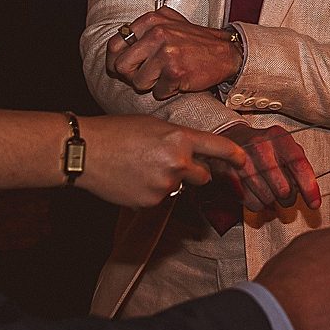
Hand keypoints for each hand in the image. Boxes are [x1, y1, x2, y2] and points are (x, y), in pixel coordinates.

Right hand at [78, 115, 245, 207]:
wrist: (86, 151)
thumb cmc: (116, 132)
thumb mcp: (153, 126)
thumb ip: (176, 140)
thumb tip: (190, 154)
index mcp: (180, 138)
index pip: (218, 148)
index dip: (235, 156)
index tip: (244, 162)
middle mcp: (178, 163)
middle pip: (203, 176)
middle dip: (194, 173)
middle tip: (168, 164)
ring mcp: (165, 185)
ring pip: (177, 187)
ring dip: (166, 181)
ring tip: (139, 168)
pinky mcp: (151, 202)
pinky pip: (159, 199)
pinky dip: (149, 192)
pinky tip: (131, 180)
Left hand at [106, 8, 243, 99]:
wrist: (226, 53)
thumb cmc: (195, 41)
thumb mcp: (169, 23)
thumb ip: (143, 29)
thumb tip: (117, 46)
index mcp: (151, 20)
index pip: (114, 44)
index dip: (116, 60)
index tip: (125, 67)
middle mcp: (156, 33)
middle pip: (121, 66)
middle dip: (131, 76)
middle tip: (146, 76)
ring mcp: (166, 52)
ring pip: (138, 82)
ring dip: (151, 85)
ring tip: (166, 77)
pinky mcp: (175, 72)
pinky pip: (158, 92)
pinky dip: (167, 92)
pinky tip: (178, 81)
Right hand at [218, 122, 321, 213]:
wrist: (231, 138)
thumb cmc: (264, 146)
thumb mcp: (284, 146)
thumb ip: (299, 165)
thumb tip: (309, 191)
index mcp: (278, 137)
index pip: (299, 165)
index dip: (309, 188)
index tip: (314, 203)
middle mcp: (260, 147)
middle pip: (283, 189)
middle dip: (288, 197)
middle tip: (286, 194)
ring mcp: (242, 162)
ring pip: (268, 199)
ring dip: (272, 201)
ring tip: (269, 189)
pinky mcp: (228, 176)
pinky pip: (252, 204)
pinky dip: (259, 204)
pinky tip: (256, 192)